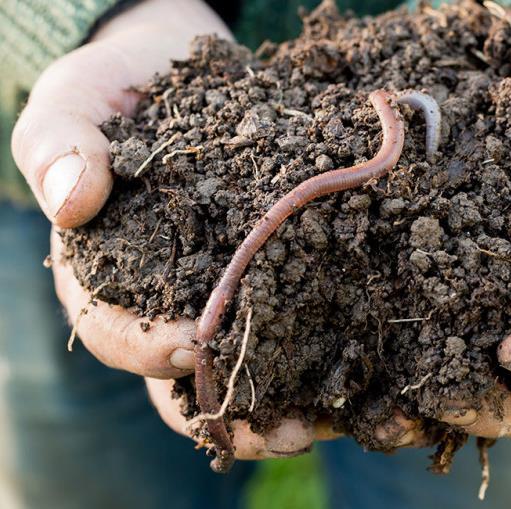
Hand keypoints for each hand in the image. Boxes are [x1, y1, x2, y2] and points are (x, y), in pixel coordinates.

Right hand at [16, 0, 318, 459]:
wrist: (181, 69)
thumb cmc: (119, 88)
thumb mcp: (75, 102)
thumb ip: (61, 144)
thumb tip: (72, 202)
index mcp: (112, 276)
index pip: (120, 334)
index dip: (150, 349)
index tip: (191, 344)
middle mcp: (172, 297)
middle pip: (194, 377)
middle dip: (240, 407)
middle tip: (289, 429)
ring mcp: (229, 285)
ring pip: (255, 361)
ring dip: (297, 396)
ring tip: (340, 415)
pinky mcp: (280, 262)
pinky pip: (304, 312)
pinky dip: (333, 341)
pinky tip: (368, 360)